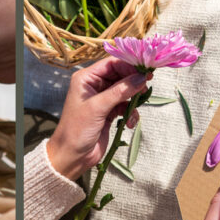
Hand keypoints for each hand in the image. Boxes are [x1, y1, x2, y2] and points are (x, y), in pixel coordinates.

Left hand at [46, 57, 148, 180]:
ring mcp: (103, 99)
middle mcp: (94, 85)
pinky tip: (130, 123)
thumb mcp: (98, 107)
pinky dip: (131, 112)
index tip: (145, 71)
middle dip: (133, 82)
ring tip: (136, 108)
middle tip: (146, 87)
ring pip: (125, 90)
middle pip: (121, 75)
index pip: (111, 64)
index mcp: (86, 78)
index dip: (129, 65)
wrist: (72, 156)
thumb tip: (141, 77)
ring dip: (133, 99)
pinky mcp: (109, 112)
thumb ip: (120, 91)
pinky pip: (126, 105)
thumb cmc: (77, 129)